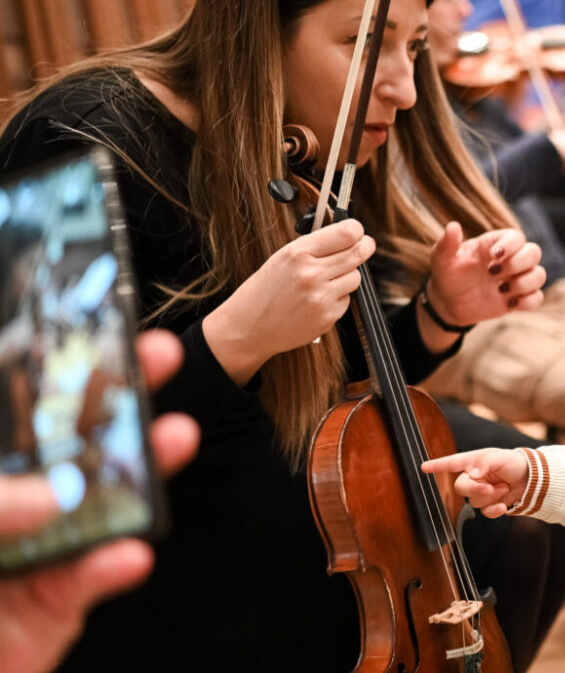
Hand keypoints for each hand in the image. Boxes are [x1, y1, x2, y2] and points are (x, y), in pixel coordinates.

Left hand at [0, 330, 199, 672]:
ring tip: (175, 439)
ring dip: (140, 472)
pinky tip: (129, 553)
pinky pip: (89, 580)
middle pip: (63, 441)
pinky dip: (112, 567)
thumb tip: (50, 496)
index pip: (13, 413)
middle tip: (159, 359)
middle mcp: (6, 504)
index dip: (46, 367)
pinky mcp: (52, 608)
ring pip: (93, 502)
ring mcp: (31, 552)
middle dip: (113, 400)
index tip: (88, 329)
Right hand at [204, 219, 374, 384]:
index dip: (357, 230)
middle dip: (365, 247)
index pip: (346, 233)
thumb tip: (347, 235)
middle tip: (365, 245)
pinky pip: (347, 299)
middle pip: (358, 253)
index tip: (357, 231)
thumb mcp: (282, 257)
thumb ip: (315, 246)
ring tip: (327, 280)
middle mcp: (311, 274)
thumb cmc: (264, 291)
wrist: (249, 327)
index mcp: (298, 253)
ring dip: (348, 275)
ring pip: (356, 277)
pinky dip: (338, 297)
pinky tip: (318, 299)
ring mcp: (321, 297)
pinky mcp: (328, 316)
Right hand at [421, 448, 529, 517]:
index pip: (452, 463)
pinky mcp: (490, 505)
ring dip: (491, 496)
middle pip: (461, 487)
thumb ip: (485, 463)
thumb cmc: (515, 463)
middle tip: (492, 486)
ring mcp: (481, 492)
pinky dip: (494, 510)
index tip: (423, 467)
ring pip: (474, 501)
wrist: (532, 480)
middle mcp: (474, 477)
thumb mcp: (501, 458)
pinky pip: (485, 512)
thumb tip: (472, 473)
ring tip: (505, 487)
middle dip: (476, 489)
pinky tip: (503, 506)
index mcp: (473, 462)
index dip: (437, 465)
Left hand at [424, 224, 544, 335]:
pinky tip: (509, 303)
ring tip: (500, 290)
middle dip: (518, 264)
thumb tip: (453, 226)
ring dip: (523, 283)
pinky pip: (537, 298)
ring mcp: (516, 279)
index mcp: (494, 245)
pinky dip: (528, 302)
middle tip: (493, 273)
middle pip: (534, 252)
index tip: (494, 256)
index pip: (516, 236)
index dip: (511, 245)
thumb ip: (447, 244)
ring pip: (539, 275)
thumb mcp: (441, 260)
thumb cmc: (447, 275)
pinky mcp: (518, 299)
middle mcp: (510, 259)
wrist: (448, 303)